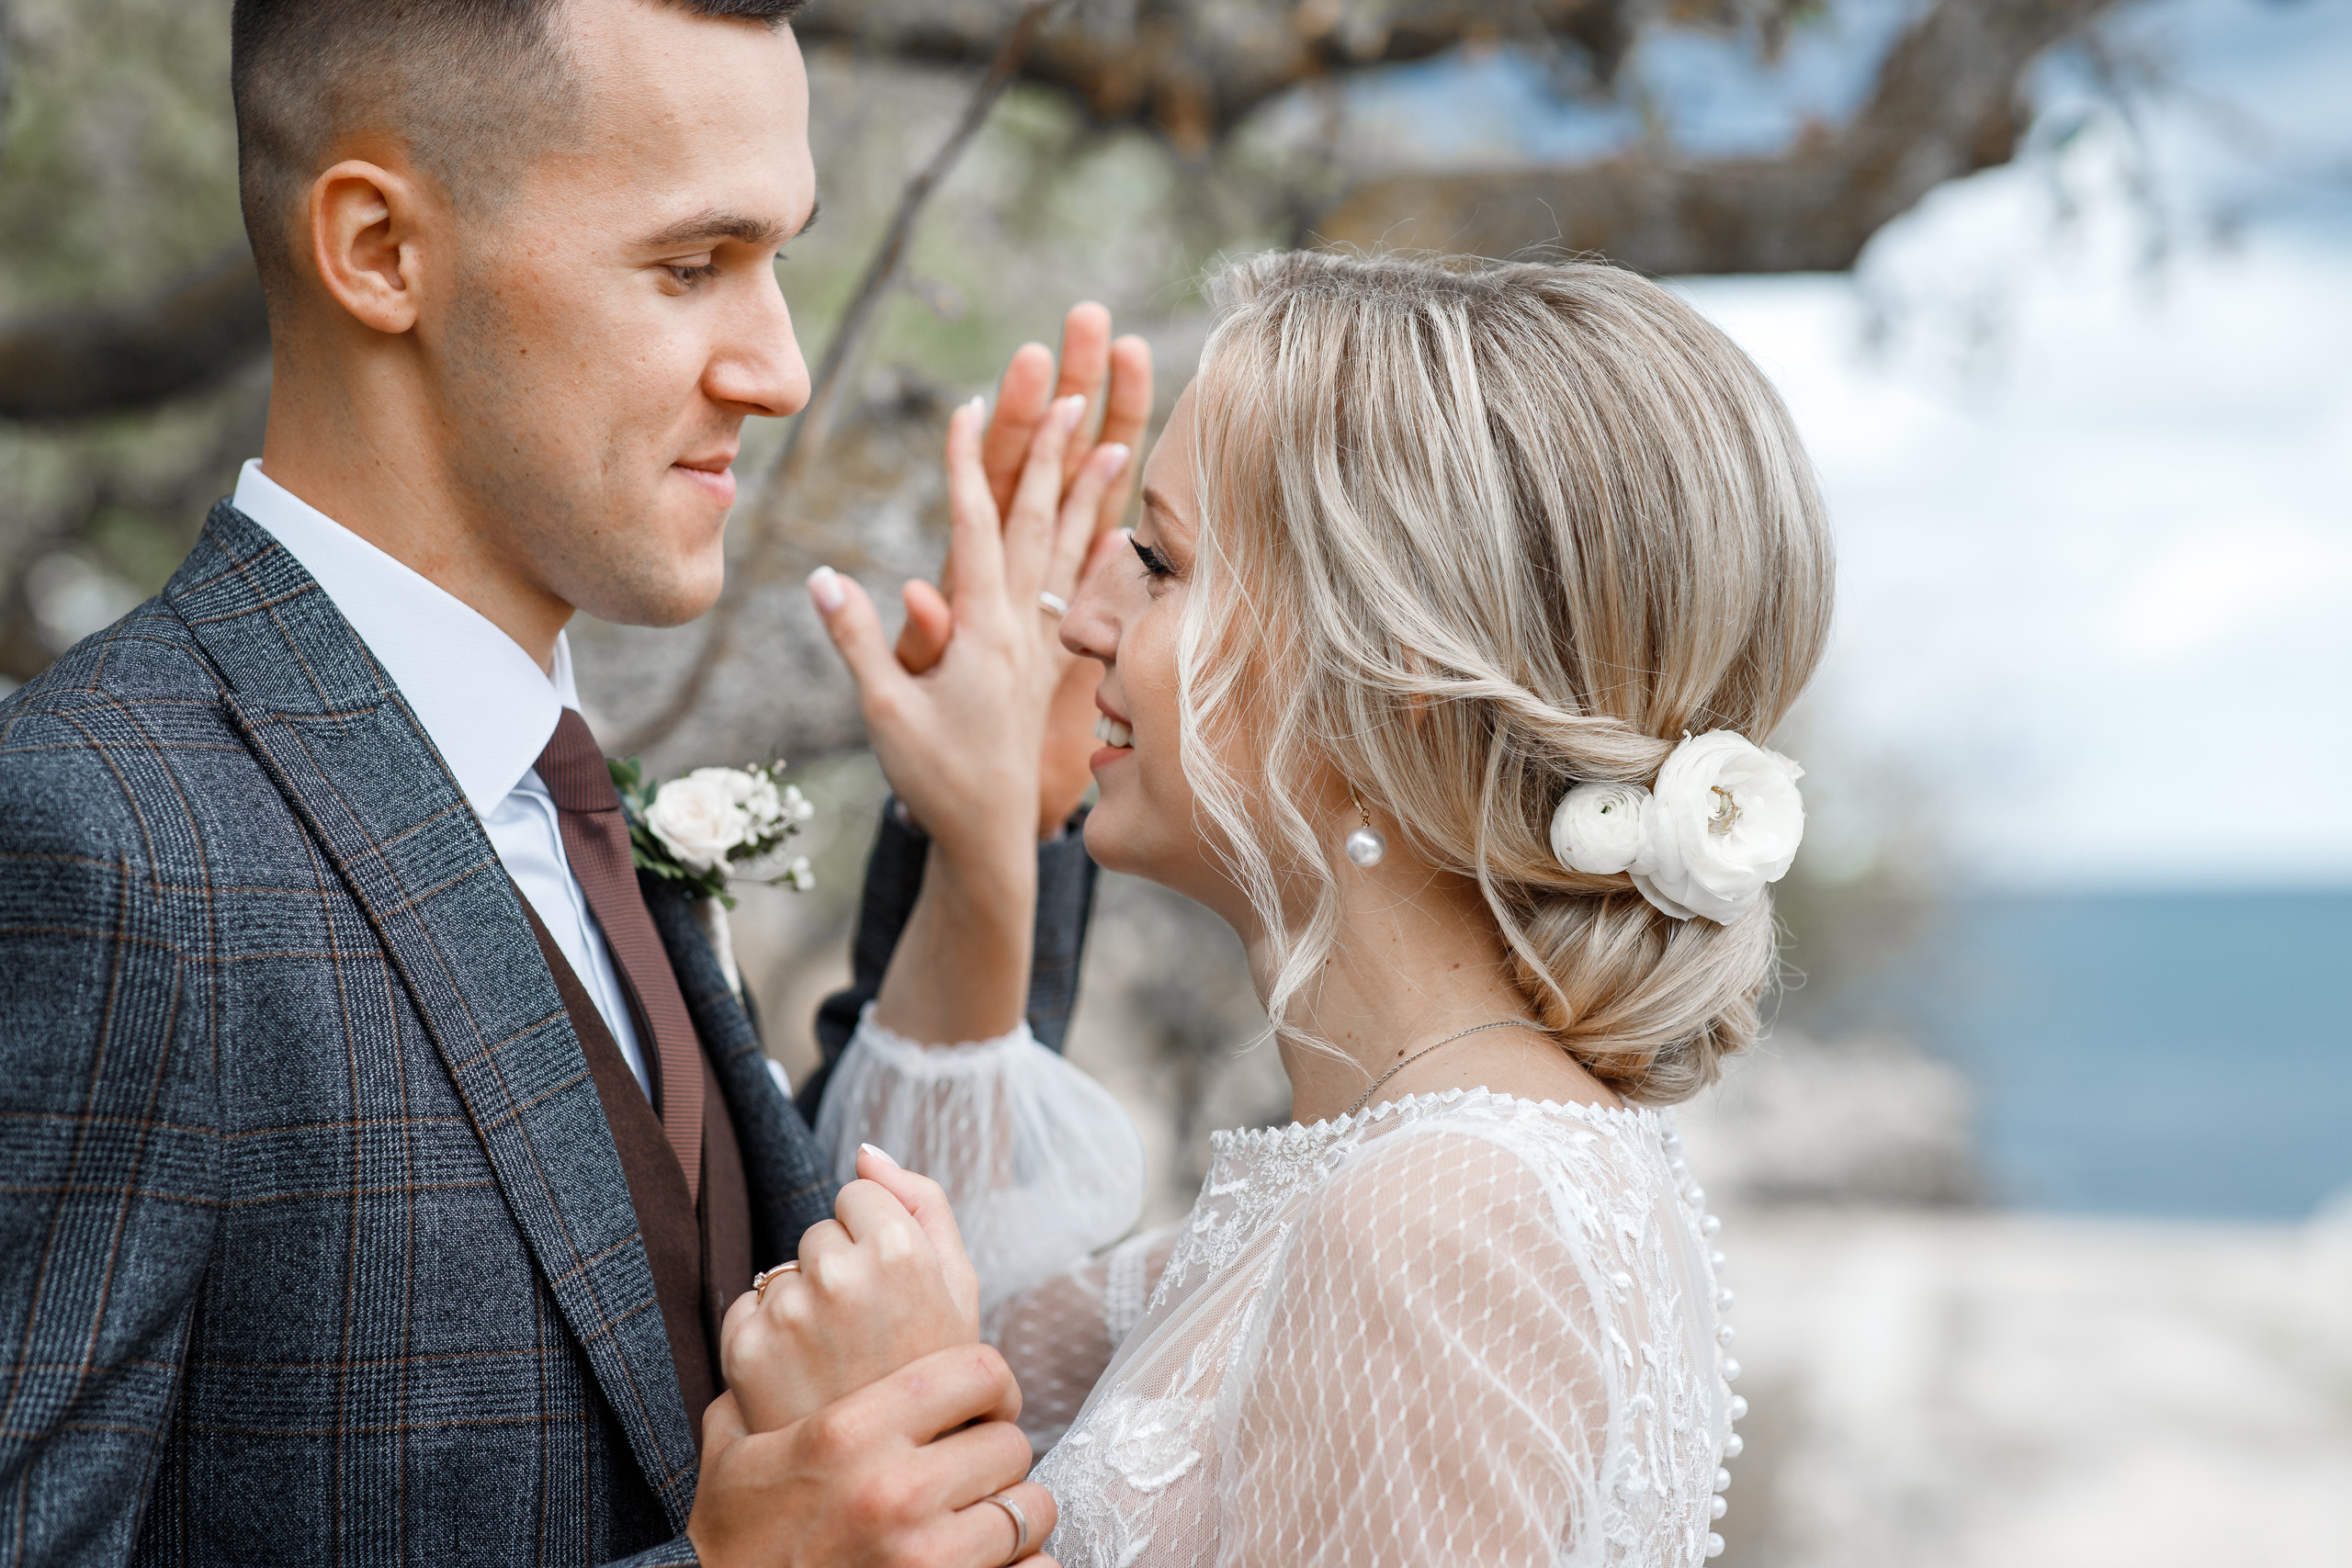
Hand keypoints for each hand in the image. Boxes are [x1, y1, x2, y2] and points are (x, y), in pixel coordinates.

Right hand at [686, 1350, 1059, 1567]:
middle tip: (976, 1464)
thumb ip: (762, 1376)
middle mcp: (893, 1491)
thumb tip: (768, 1300)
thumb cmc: (732, 1539)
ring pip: (1028, 1507)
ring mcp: (921, 1556)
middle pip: (1010, 1443)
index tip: (983, 1400)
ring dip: (1012, 1510)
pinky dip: (1024, 1565)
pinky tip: (994, 1561)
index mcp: (851, 1434)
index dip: (990, 1383)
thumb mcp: (734, 1449)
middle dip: (998, 1452)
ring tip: (984, 1513)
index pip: (977, 1372)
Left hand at [723, 1147, 978, 1433]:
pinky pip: (749, 1307)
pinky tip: (801, 1374)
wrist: (889, 1475)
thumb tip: (866, 1151)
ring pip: (784, 1270)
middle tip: (868, 1334)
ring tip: (836, 1359)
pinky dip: (769, 1334)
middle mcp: (838, 1274)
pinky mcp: (744, 1348)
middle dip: (840, 1270)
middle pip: (820, 1233)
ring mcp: (787, 1313)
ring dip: (803, 1302)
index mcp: (900, 1251)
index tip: (893, 1291)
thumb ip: (923, 1203)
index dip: (878, 1241)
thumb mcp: (960, 1289)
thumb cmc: (932, 1376)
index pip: (859, 1195)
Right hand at [896, 303, 1153, 838]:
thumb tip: (823, 576)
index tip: (972, 405)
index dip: (970, 464)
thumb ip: (859, 640)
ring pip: (1071, 550)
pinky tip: (1117, 525)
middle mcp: (1021, 626)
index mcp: (981, 630)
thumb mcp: (885, 710)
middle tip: (1074, 392)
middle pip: (1039, 522)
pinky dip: (1100, 549)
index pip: (975, 527)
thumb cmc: (934, 778)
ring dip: (1091, 491)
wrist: (993, 836)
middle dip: (1053, 454)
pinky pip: (1081, 590)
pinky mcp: (1053, 661)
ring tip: (1118, 437)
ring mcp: (1044, 642)